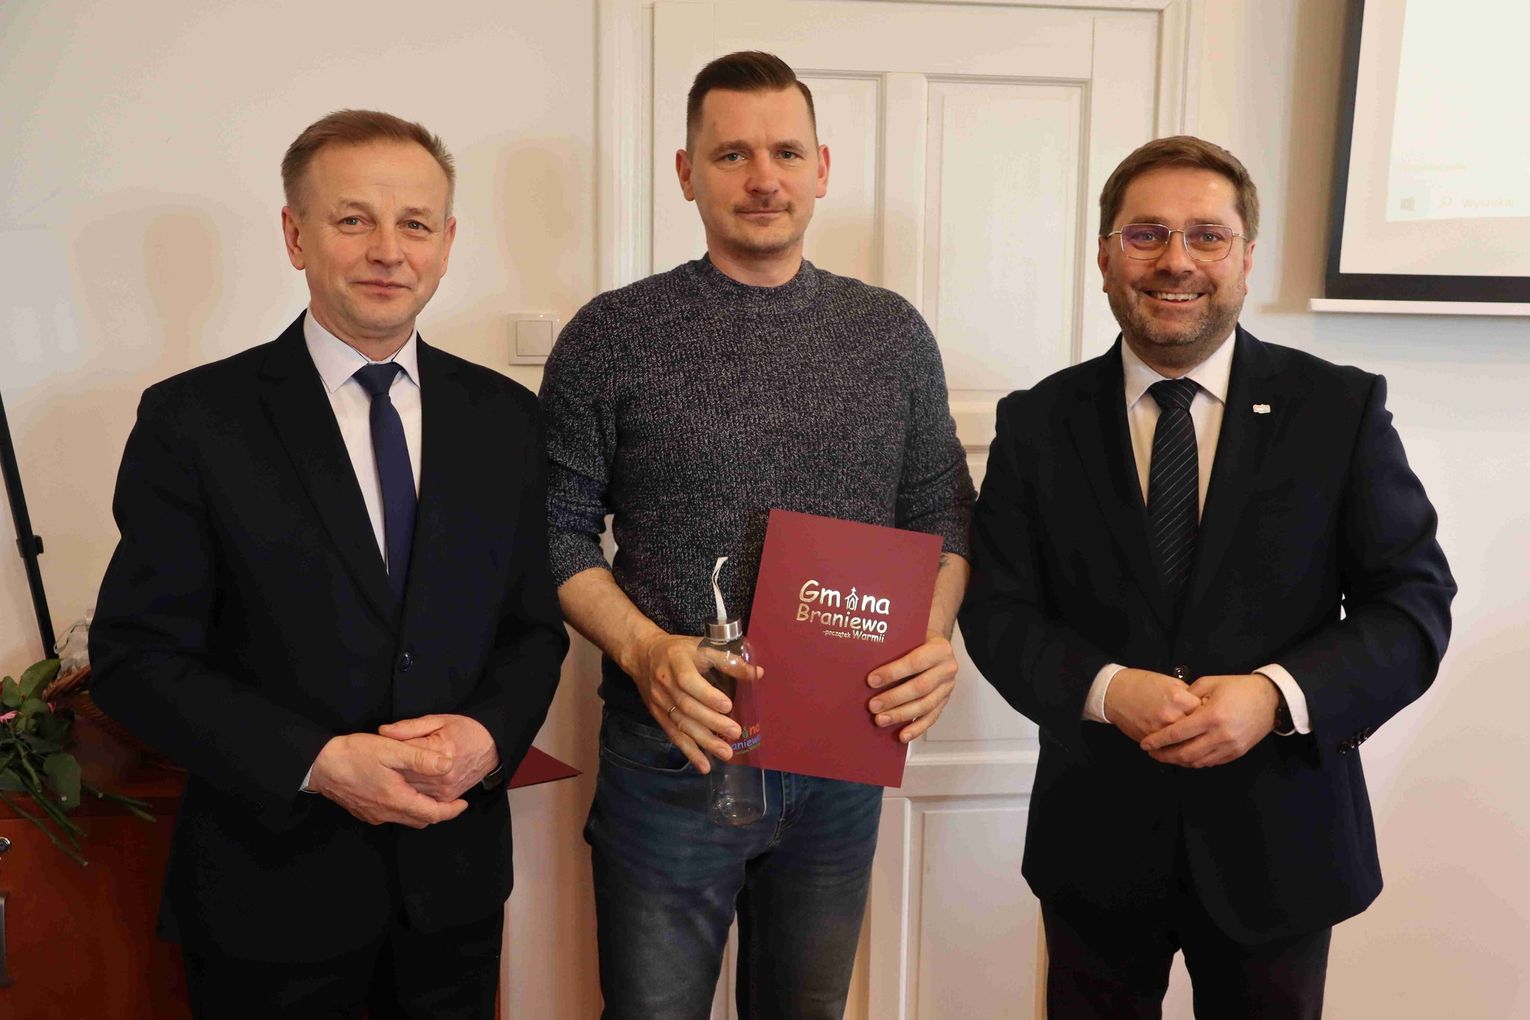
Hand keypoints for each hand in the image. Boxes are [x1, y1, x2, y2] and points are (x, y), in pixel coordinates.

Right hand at [307, 733, 467, 827]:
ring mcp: (373, 815)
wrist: (319, 765)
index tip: (464, 802)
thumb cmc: (354, 754)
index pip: (433, 814)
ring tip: (431, 794)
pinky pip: (391, 815)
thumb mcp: (391, 750)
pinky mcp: (364, 812)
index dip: (452, 811)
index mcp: (397, 800)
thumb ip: (420, 758)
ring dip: (421, 809)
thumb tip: (447, 765)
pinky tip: (404, 792)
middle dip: (439, 811)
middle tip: (450, 798)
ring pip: (406, 818)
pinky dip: (405, 807)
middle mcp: (386, 813)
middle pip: (421, 820)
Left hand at [377, 714, 499, 800]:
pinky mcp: (447, 798)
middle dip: (389, 770)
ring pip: (409, 791)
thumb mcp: (438, 720)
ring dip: (397, 784)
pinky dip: (410, 793)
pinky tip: (403, 785)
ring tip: (388, 774)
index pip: (404, 753)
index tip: (378, 747)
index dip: (388, 750)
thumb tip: (384, 731)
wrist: (490, 747)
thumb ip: (409, 727)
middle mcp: (443, 774)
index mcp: (441, 750)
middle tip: (379, 763)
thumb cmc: (464, 731)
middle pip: (404, 776)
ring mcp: (446, 789)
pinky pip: (421, 799)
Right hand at [631, 633, 749, 772]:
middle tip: (735, 733)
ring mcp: (660, 702)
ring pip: (682, 724)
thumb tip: (757, 673)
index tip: (728, 705)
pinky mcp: (658, 716)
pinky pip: (674, 735)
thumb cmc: (678, 650)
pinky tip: (704, 765)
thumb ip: (728, 660)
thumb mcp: (701, 646)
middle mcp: (666, 684)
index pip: (689, 681)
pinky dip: (689, 752)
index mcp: (677, 662)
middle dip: (712, 722)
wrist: (642, 654)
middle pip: (687, 707)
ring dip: (704, 741)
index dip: (707, 695)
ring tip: (725, 753)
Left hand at [867, 631, 958, 742]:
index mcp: (940, 649)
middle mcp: (947, 669)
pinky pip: (931, 718)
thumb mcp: (911, 636)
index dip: (892, 673)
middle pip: (920, 688)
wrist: (936, 646)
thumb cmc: (918, 640)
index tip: (871, 680)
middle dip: (894, 698)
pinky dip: (916, 728)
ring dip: (901, 715)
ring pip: (925, 705)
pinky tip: (902, 735)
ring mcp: (947, 687)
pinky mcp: (944, 701)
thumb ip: (895, 646)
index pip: (915, 662)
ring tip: (881, 719)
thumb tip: (864, 659)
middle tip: (873, 705)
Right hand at [1103, 668, 1202, 742]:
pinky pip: (1169, 750)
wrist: (1115, 692)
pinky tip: (1182, 751)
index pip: (1206, 712)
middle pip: (1198, 731)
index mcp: (1179, 698)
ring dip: (1193, 747)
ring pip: (1185, 745)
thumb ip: (1187, 695)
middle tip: (1208, 734)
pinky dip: (1177, 751)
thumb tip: (1202, 706)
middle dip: (1203, 733)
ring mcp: (1161, 730)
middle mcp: (1172, 716)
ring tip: (1199, 746)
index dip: (1211, 715)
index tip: (1213, 717)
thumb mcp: (1169, 682)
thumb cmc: (1141, 684)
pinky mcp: (1150, 739)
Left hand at [1140, 674, 1280, 767]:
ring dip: (1179, 761)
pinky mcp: (1237, 753)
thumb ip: (1188, 695)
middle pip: (1185, 753)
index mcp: (1211, 716)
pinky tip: (1185, 757)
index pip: (1178, 733)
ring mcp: (1230, 747)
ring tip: (1165, 756)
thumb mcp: (1210, 683)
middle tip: (1152, 753)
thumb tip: (1172, 707)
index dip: (1159, 740)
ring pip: (1198, 762)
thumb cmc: (1238, 687)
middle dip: (1165, 755)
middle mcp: (1220, 735)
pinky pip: (1211, 762)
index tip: (1145, 744)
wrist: (1270, 699)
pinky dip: (1196, 762)